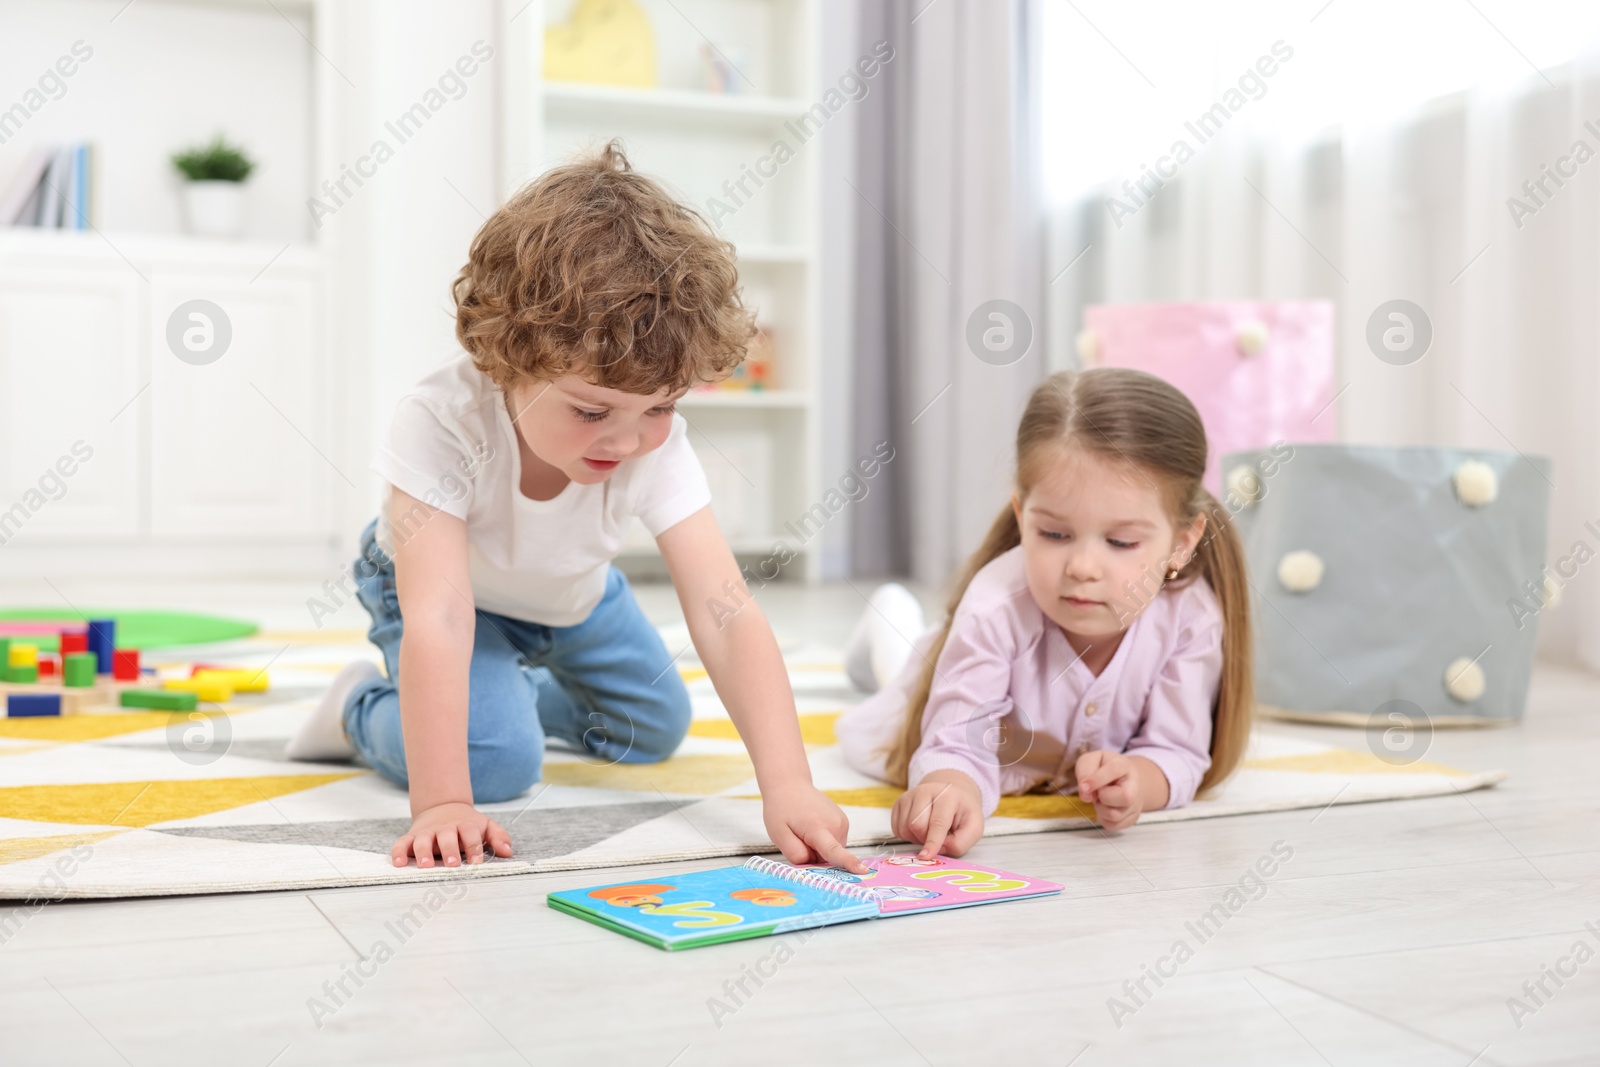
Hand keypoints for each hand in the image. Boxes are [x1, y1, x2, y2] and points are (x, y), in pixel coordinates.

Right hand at [392, 801, 513, 867]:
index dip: (474, 847)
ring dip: (424, 852)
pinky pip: (402, 843)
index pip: (470, 834)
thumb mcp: (486, 826)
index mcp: (465, 825)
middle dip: (449, 850)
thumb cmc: (467, 824)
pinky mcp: (412, 836)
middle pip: (447, 836)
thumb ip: (498, 837)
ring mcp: (427, 832)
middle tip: (452, 864)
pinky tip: (399, 863)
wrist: (444, 807)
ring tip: (426, 865)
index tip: (477, 861)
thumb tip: (508, 852)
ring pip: (423, 840)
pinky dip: (399, 852)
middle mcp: (445, 828)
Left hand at [762, 781, 867, 873]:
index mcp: (818, 827)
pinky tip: (812, 826)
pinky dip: (823, 841)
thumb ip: (795, 854)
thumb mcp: (779, 834)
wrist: (791, 785)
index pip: (834, 850)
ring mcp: (842, 821)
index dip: (848, 862)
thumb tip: (813, 864)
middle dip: (814, 855)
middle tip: (798, 838)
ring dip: (818, 848)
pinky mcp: (843, 821)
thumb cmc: (781, 809)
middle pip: (829, 857)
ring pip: (832, 850)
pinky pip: (834, 842)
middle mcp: (835, 824)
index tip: (863, 871)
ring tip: (805, 830)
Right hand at [891, 769, 983, 858]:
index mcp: (948, 796)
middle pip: (916, 826)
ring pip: (904, 828)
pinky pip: (896, 828)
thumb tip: (939, 849)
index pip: (938, 822)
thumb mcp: (974, 828)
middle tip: (938, 838)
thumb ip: (961, 842)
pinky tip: (919, 829)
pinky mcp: (899, 802)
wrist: (951, 795)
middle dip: (925, 840)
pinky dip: (907, 835)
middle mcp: (926, 791)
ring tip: (929, 832)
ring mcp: (909, 795)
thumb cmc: (962, 813)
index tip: (926, 856)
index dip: (932, 842)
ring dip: (916, 838)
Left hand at [1075, 750, 1142, 830]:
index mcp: (1124, 766)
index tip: (1083, 787)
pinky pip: (1112, 825)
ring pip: (1115, 815)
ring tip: (1100, 798)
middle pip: (1124, 797)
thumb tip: (1085, 794)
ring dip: (1100, 808)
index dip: (1096, 780)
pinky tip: (1104, 807)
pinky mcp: (1131, 819)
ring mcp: (1135, 804)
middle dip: (1103, 796)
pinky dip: (1103, 818)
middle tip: (1097, 791)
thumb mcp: (1090, 760)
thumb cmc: (1103, 768)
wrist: (1122, 778)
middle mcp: (1134, 786)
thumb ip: (1085, 771)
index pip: (1114, 770)